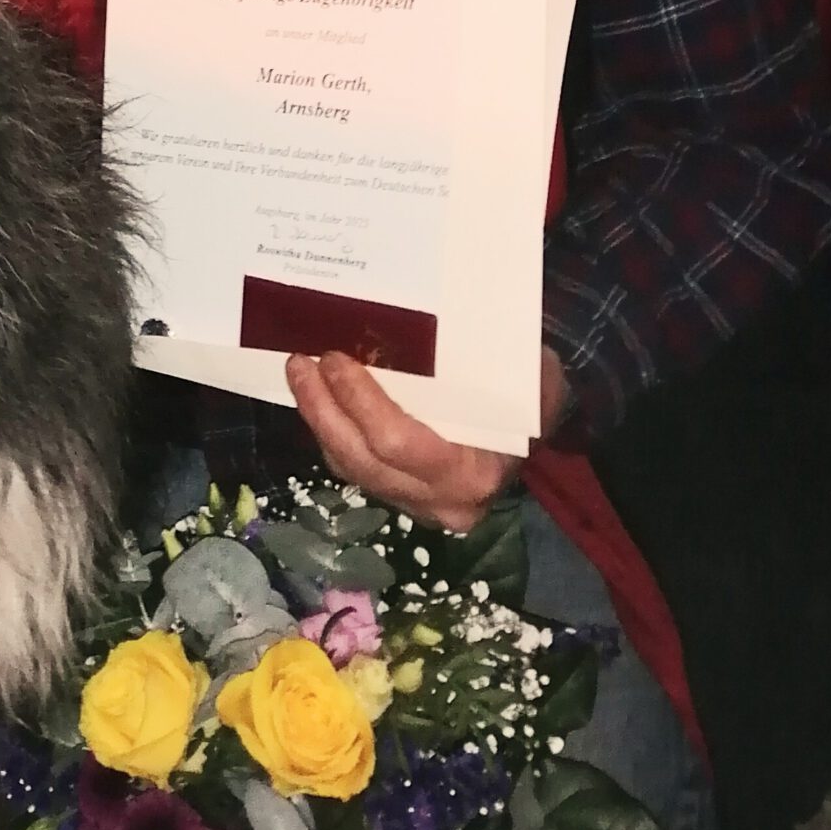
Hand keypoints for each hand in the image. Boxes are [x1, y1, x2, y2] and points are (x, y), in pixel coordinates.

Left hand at [283, 348, 568, 532]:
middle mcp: (439, 501)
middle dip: (324, 409)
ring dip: (318, 419)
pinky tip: (315, 396)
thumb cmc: (529, 397)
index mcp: (472, 474)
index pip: (402, 444)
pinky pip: (351, 466)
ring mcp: (413, 504)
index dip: (361, 403)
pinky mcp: (394, 495)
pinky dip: (329, 430)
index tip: (336, 361)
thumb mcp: (528, 379)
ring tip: (298, 372)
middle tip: (301, 362)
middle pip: (363, 460)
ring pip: (349, 466)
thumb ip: (493, 365)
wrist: (532, 432)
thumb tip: (449, 325)